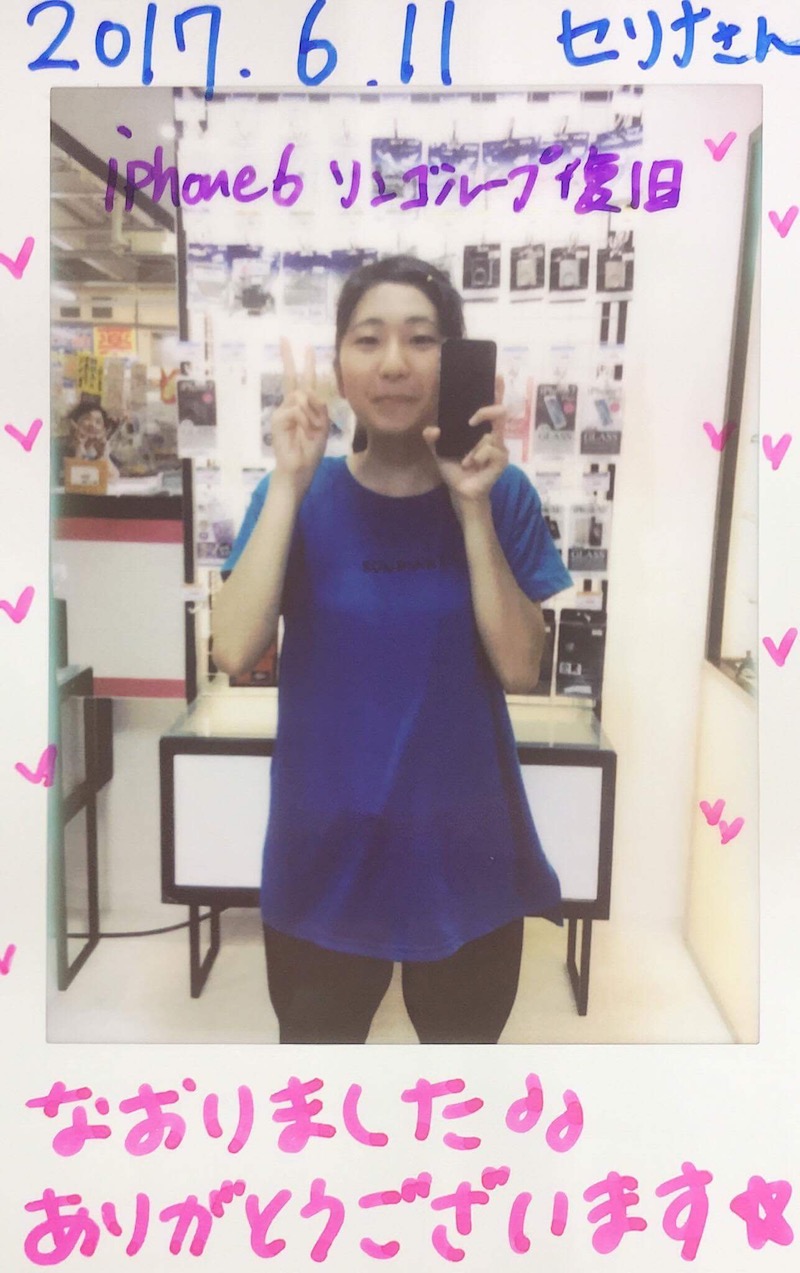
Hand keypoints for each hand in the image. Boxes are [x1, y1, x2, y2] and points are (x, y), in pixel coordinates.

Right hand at [271, 340, 329, 494]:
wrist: (299, 470)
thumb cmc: (310, 450)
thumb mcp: (323, 426)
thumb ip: (320, 407)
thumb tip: (308, 392)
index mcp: (303, 407)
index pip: (304, 381)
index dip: (306, 364)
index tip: (307, 347)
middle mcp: (290, 406)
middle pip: (291, 377)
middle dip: (289, 357)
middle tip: (285, 339)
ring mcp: (282, 412)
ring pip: (301, 397)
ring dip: (312, 414)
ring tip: (311, 431)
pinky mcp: (278, 420)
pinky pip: (297, 410)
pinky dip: (306, 421)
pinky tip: (304, 433)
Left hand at [422, 377, 507, 508]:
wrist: (461, 492)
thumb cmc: (455, 470)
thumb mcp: (439, 452)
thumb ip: (433, 439)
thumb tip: (431, 429)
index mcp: (481, 430)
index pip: (491, 406)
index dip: (496, 391)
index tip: (498, 376)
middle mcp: (493, 435)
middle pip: (499, 412)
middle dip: (486, 412)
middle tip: (470, 421)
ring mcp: (500, 447)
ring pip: (489, 436)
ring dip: (473, 450)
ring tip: (466, 461)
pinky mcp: (502, 460)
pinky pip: (491, 450)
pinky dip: (477, 457)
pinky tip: (472, 466)